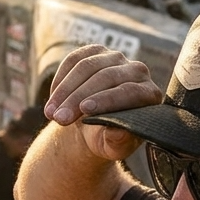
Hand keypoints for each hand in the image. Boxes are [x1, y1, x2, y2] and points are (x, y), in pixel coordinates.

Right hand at [44, 45, 161, 160]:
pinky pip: (74, 59)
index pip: (130, 91)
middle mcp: (137, 71)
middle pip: (105, 77)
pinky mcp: (96, 52)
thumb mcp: (113, 147)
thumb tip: (117, 132)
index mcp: (149, 94)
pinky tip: (53, 100)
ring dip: (65, 90)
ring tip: (51, 113)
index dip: (107, 99)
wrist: (95, 126)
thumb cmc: (109, 139)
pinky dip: (60, 79)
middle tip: (59, 119)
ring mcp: (116, 58)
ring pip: (87, 66)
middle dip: (77, 98)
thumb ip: (118, 141)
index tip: (84, 110)